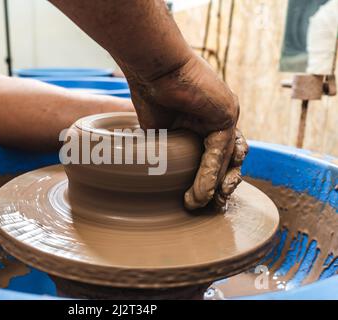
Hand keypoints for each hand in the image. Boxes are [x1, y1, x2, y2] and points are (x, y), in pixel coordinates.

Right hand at [123, 52, 248, 209]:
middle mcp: (219, 120)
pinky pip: (221, 150)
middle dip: (222, 186)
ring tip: (205, 203)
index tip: (198, 201)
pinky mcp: (226, 114)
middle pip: (228, 160)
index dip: (209, 181)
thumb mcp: (161, 133)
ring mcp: (225, 116)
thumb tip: (160, 177)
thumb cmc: (150, 94)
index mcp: (204, 124)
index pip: (214, 157)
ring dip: (219, 184)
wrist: (153, 70)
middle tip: (213, 208)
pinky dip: (210, 173)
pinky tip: (200, 193)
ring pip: (228, 159)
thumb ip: (171, 152)